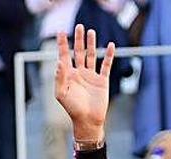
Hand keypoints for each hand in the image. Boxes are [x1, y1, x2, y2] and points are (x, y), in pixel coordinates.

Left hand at [55, 25, 115, 142]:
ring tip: (91, 32)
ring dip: (91, 44)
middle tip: (79, 26)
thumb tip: (59, 62)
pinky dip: (108, 56)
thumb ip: (60, 78)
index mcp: (68, 76)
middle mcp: (79, 73)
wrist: (88, 120)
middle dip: (78, 40)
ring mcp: (91, 76)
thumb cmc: (72, 109)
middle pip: (78, 52)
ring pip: (91, 56)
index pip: (64, 56)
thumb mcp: (62, 94)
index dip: (63, 44)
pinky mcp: (102, 80)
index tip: (61, 32)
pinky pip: (106, 65)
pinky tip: (110, 45)